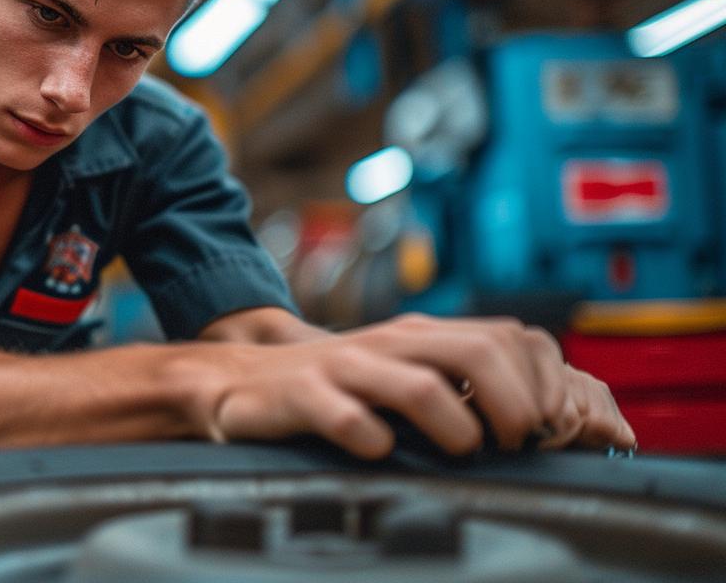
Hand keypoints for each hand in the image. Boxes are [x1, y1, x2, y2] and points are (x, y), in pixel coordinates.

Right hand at [192, 313, 634, 458]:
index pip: (510, 338)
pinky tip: (379, 451)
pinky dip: (371, 438)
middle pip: (478, 351)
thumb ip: (465, 387)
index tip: (549, 431)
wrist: (238, 378)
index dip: (545, 385)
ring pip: (419, 384)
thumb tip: (550, 419)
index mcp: (421, 335)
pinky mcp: (301, 395)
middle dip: (514, 406)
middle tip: (514, 446)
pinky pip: (345, 416)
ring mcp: (345, 367)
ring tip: (462, 452)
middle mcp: (389, 343)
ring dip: (456, 425)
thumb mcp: (403, 374)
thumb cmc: (333, 386)